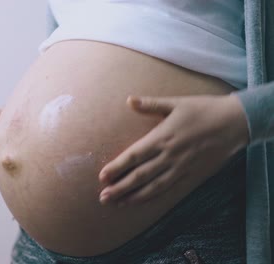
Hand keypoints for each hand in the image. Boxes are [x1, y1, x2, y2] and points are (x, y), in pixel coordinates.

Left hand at [98, 94, 248, 204]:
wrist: (236, 123)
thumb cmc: (203, 109)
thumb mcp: (176, 103)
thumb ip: (150, 104)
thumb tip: (128, 100)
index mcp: (163, 137)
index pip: (134, 156)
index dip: (117, 167)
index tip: (102, 177)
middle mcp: (169, 155)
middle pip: (140, 175)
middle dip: (120, 187)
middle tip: (103, 197)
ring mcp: (180, 167)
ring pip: (153, 186)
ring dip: (133, 196)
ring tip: (117, 203)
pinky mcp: (191, 174)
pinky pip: (168, 188)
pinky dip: (153, 196)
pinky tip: (141, 200)